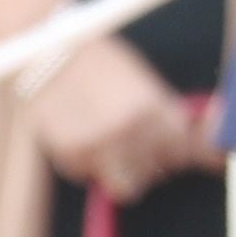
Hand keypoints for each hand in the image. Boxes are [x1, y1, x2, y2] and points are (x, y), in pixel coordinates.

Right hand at [26, 34, 215, 200]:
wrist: (44, 50)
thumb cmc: (97, 61)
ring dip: (123, 171)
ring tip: (108, 144)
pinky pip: (91, 176)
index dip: (175, 146)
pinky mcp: (71, 157)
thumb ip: (164, 113)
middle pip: (159, 170)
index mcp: (152, 105)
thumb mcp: (140, 79)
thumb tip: (191, 148)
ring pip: (128, 186)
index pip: (183, 149)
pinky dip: (88, 162)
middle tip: (129, 135)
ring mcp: (99, 146)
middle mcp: (129, 129)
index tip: (167, 143)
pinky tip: (79, 134)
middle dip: (150, 158)